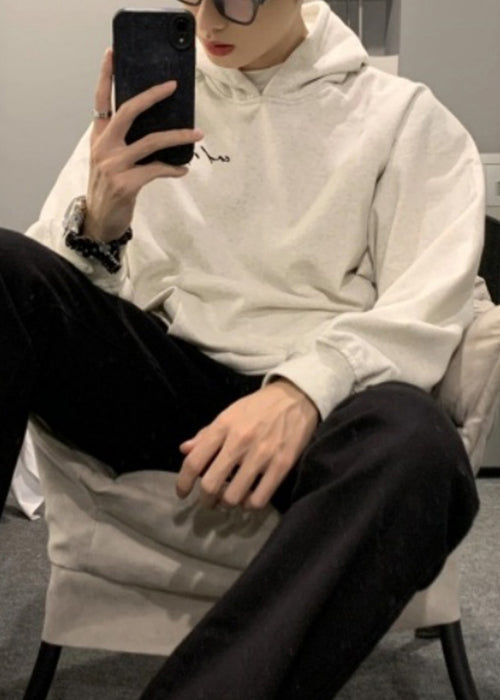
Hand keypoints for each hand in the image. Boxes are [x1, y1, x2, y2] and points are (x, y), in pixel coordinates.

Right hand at [86, 48, 203, 241]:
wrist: (100, 222)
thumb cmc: (109, 190)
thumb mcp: (109, 162)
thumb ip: (123, 144)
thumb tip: (157, 129)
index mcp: (98, 139)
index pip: (100, 101)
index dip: (106, 76)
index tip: (113, 53)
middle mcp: (103, 148)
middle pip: (127, 112)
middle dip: (151, 96)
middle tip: (172, 86)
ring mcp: (113, 166)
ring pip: (150, 142)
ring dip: (177, 136)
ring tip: (197, 135)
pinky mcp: (125, 184)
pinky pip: (156, 170)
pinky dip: (172, 168)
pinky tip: (183, 169)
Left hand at [176, 379, 319, 509]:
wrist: (296, 397)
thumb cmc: (258, 407)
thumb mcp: (229, 413)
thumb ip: (206, 434)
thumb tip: (184, 450)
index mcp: (223, 427)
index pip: (194, 462)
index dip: (183, 482)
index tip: (182, 492)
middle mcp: (239, 442)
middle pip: (210, 484)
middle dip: (205, 499)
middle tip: (208, 500)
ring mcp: (262, 455)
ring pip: (233, 496)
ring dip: (227, 503)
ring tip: (229, 499)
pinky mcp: (282, 465)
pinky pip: (259, 499)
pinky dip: (249, 505)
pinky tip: (248, 499)